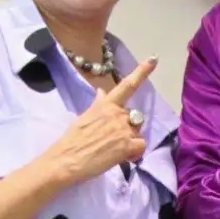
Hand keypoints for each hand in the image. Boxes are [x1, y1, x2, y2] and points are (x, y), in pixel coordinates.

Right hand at [50, 59, 156, 185]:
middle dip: (128, 128)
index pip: (126, 85)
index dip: (142, 71)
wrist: (66, 160)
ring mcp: (123, 129)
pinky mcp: (126, 145)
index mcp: (105, 104)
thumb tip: (101, 91)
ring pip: (138, 132)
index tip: (154, 58)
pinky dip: (135, 153)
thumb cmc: (72, 140)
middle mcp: (116, 113)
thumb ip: (98, 104)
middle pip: (134, 117)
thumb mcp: (85, 116)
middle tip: (112, 141)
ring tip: (115, 150)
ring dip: (131, 141)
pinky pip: (141, 146)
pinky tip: (123, 157)